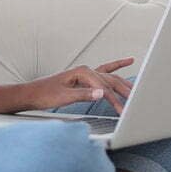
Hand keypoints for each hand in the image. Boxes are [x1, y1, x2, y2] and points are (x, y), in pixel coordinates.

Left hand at [5, 58, 135, 114]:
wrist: (31, 93)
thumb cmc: (45, 95)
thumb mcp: (63, 97)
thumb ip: (83, 95)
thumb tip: (102, 93)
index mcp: (82, 72)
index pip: (104, 88)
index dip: (114, 100)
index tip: (124, 111)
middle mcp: (86, 70)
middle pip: (111, 81)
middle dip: (125, 93)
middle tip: (139, 103)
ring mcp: (86, 73)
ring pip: (111, 78)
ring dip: (124, 85)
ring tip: (139, 92)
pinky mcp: (85, 78)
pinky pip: (105, 71)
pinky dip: (117, 66)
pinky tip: (128, 60)